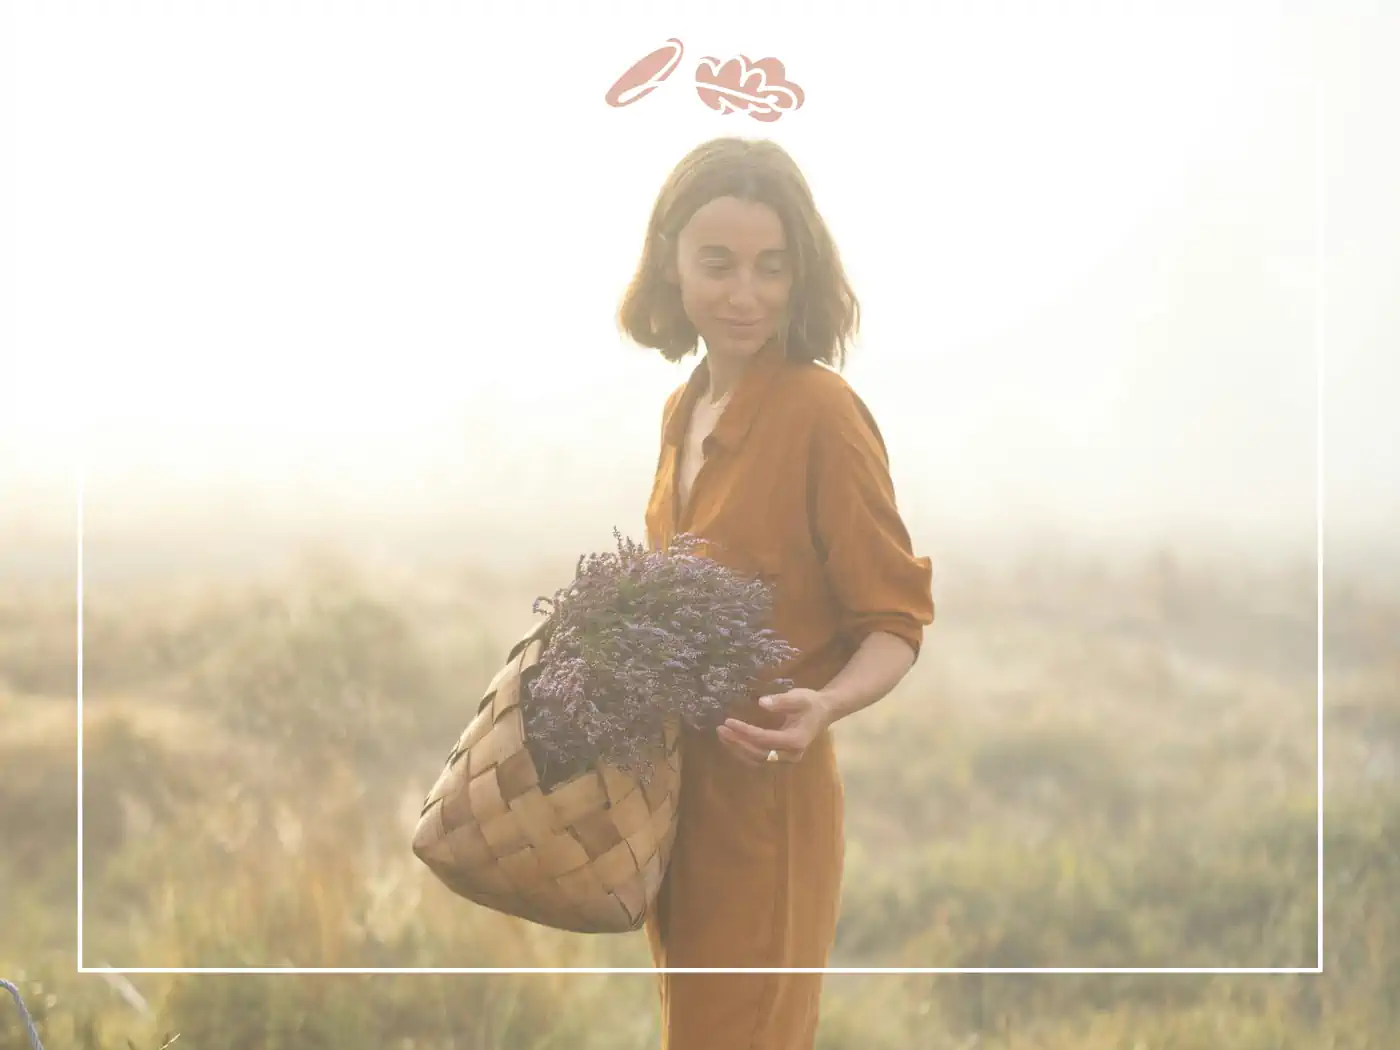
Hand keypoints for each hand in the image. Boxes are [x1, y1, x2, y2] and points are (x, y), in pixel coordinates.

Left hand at [715, 687, 832, 766]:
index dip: (746, 731)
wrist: (823, 712)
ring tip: (722, 735)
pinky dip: (744, 752)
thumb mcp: (799, 697)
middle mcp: (790, 754)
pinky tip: (732, 741)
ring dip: (738, 749)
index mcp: (795, 740)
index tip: (729, 721)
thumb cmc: (811, 703)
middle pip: (759, 753)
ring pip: (757, 759)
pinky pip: (759, 759)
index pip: (765, 739)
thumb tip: (761, 703)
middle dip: (738, 742)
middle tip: (721, 729)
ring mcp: (785, 759)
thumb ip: (781, 701)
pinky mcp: (780, 757)